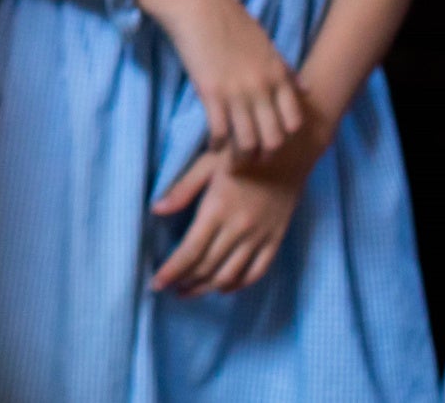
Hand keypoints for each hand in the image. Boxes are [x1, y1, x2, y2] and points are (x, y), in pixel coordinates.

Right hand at [137, 0, 303, 162]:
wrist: (194, 3)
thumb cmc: (228, 18)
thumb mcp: (265, 42)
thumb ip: (285, 69)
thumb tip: (305, 87)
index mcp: (277, 74)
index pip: (294, 121)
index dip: (286, 137)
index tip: (274, 142)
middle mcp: (262, 87)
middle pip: (274, 139)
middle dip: (265, 155)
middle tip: (254, 160)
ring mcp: (237, 92)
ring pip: (248, 142)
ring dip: (241, 157)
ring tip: (233, 160)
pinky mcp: (211, 93)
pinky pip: (220, 132)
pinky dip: (218, 145)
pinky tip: (214, 145)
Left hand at [147, 135, 312, 296]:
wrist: (288, 151)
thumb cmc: (241, 153)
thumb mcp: (207, 164)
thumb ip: (182, 189)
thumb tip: (156, 210)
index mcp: (217, 209)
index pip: (189, 251)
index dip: (171, 271)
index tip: (156, 283)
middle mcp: (238, 228)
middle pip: (207, 267)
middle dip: (184, 282)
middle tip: (169, 288)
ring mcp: (259, 236)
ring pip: (230, 275)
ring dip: (207, 288)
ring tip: (189, 292)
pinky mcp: (275, 239)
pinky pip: (257, 271)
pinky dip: (239, 284)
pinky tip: (224, 288)